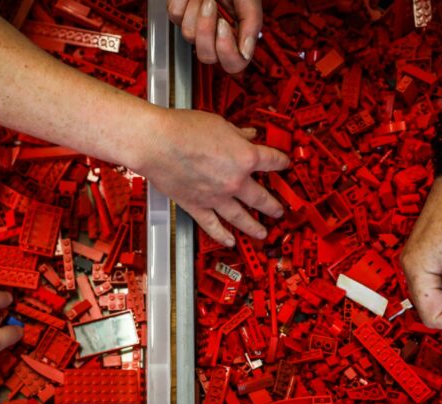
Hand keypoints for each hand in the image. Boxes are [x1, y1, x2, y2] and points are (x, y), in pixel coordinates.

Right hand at [139, 108, 288, 245]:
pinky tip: (230, 241)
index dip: (282, 162)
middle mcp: (235, 181)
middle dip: (273, 205)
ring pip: (241, 217)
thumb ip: (237, 134)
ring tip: (262, 233)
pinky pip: (213, 225)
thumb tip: (247, 135)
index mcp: (245, 158)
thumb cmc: (184, 128)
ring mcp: (217, 197)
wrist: (156, 143)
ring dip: (254, 226)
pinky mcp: (197, 206)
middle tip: (279, 211)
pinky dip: (222, 235)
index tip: (285, 165)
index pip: (272, 161)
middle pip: (261, 197)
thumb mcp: (220, 124)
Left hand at [169, 0, 260, 73]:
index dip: (227, 52)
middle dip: (206, 30)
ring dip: (197, 10)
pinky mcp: (180, 13)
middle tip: (212, 4)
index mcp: (236, 34)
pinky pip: (176, 16)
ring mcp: (196, 25)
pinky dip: (184, 0)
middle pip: (206, 57)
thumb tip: (246, 51)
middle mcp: (215, 34)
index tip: (224, 26)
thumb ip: (251, 22)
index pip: (234, 64)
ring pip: (188, 36)